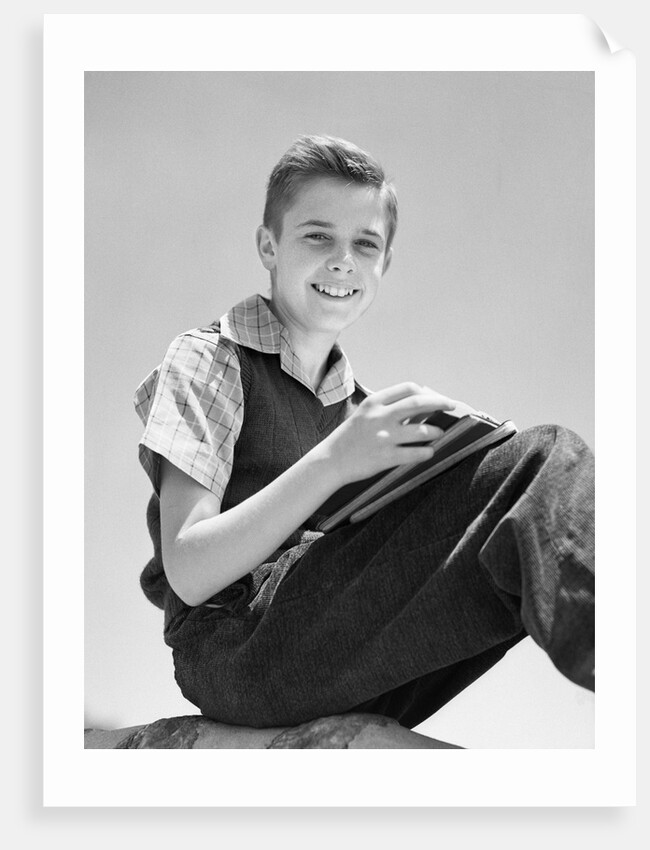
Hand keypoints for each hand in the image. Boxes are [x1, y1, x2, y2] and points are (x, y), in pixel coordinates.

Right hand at [318, 382, 454, 485]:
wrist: (330, 461)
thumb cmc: (350, 437)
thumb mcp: (364, 413)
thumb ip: (387, 407)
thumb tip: (420, 402)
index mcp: (374, 402)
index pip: (408, 388)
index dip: (427, 392)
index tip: (436, 398)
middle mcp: (380, 416)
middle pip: (419, 403)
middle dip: (440, 402)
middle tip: (452, 405)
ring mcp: (384, 437)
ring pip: (422, 430)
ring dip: (436, 431)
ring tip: (439, 433)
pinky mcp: (386, 457)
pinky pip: (416, 453)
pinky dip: (427, 451)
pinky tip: (430, 451)